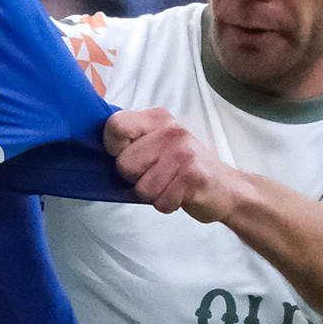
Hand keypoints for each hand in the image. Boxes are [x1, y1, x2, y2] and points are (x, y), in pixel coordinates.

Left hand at [107, 107, 236, 222]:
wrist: (228, 188)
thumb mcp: (158, 143)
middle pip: (125, 164)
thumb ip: (132, 141)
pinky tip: (181, 195)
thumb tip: (94, 150)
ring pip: (142, 188)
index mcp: (158, 119)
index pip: (115, 126)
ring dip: (154, 194)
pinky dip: (168, 205)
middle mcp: (171, 131)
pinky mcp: (193, 177)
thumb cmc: (185, 168)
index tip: (130, 156)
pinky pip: (160, 201)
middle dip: (137, 178)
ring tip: (171, 185)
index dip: (114, 148)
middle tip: (159, 175)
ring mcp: (184, 153)